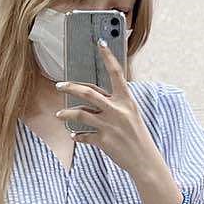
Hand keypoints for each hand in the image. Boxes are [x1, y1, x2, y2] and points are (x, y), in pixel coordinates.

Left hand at [55, 43, 162, 184]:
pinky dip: (77, 136)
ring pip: (80, 114)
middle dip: (71, 87)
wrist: (144, 160)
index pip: (116, 73)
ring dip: (66, 114)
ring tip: (59, 115)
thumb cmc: (137, 135)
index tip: (100, 43)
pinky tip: (74, 135)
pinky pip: (84, 136)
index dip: (108, 57)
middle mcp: (117, 110)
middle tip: (59, 85)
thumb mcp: (131, 114)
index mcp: (126, 100)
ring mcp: (109, 126)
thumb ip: (114, 104)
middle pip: (89, 93)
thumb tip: (92, 98)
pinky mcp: (103, 141)